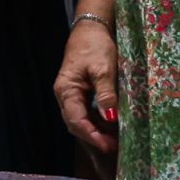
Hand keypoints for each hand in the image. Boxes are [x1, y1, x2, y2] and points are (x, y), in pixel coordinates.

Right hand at [56, 16, 118, 154]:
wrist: (91, 30)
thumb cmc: (95, 47)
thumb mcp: (103, 69)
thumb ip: (106, 93)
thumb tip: (110, 117)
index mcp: (66, 90)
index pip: (76, 119)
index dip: (91, 135)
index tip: (108, 146)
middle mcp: (65, 95)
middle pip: (75, 123)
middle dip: (93, 138)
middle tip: (114, 148)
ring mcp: (72, 95)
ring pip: (80, 120)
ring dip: (95, 132)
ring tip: (114, 142)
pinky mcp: (81, 93)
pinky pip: (86, 113)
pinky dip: (97, 122)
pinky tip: (110, 127)